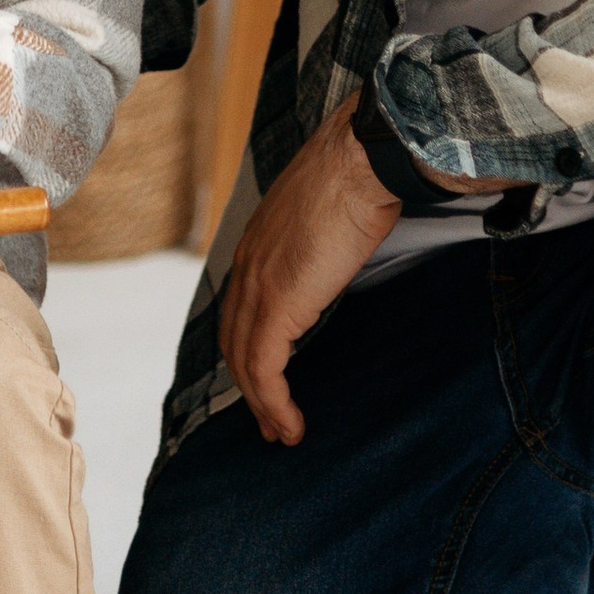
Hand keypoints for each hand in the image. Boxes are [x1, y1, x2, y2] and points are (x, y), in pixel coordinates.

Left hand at [218, 97, 401, 446]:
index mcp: (258, 242)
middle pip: (234, 340)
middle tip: (268, 418)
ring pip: (244, 362)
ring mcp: (258, 287)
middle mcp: (247, 265)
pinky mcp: (277, 307)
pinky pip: (265, 370)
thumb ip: (322, 232)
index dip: (247, 345)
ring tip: (281, 433)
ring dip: (261, 404)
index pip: (240, 306)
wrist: (360, 160)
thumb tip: (346, 239)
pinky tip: (291, 425)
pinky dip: (274, 403)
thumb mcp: (329, 206)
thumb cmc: (359, 173)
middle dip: (248, 384)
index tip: (265, 375)